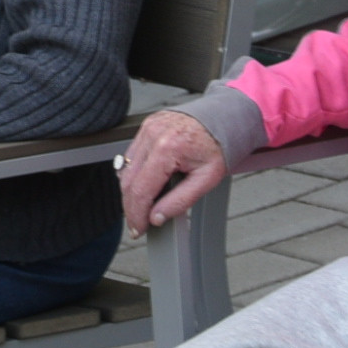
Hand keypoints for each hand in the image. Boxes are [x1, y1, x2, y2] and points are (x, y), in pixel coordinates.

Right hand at [116, 110, 227, 237]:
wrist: (221, 118)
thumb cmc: (216, 146)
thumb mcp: (207, 179)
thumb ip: (180, 201)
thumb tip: (156, 217)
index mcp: (168, 148)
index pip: (141, 190)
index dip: (137, 215)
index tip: (138, 229)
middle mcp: (153, 135)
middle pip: (128, 181)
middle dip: (130, 207)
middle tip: (137, 224)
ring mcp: (147, 129)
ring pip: (125, 169)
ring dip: (130, 192)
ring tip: (143, 207)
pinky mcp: (145, 127)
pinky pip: (131, 156)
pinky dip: (134, 174)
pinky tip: (146, 184)